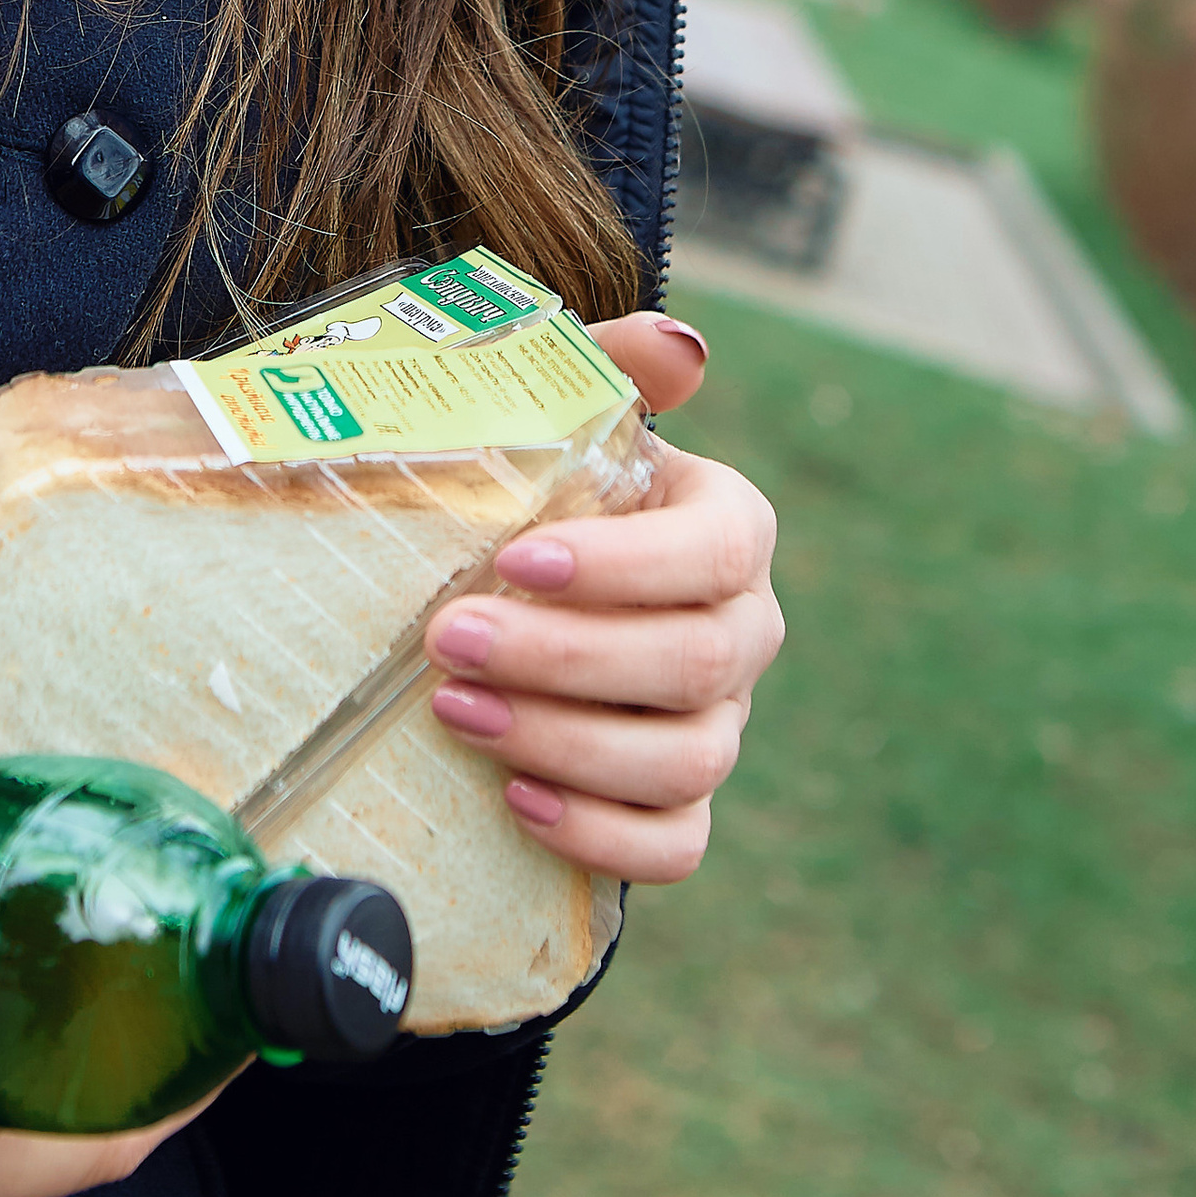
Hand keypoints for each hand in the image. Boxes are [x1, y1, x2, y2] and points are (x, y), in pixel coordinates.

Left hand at [424, 313, 779, 883]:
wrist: (520, 580)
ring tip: (456, 711)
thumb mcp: (564, 410)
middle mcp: (745, 630)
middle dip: (564, 658)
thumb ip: (615, 363)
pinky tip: (516, 800)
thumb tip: (680, 349)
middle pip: (692, 666)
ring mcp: (721, 724)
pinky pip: (675, 847)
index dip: (622, 567)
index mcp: (730, 528)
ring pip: (685, 763)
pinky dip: (601, 836)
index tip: (515, 559)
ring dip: (565, 744)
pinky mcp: (681, 802)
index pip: (712, 555)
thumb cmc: (541, 487)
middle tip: (450, 638)